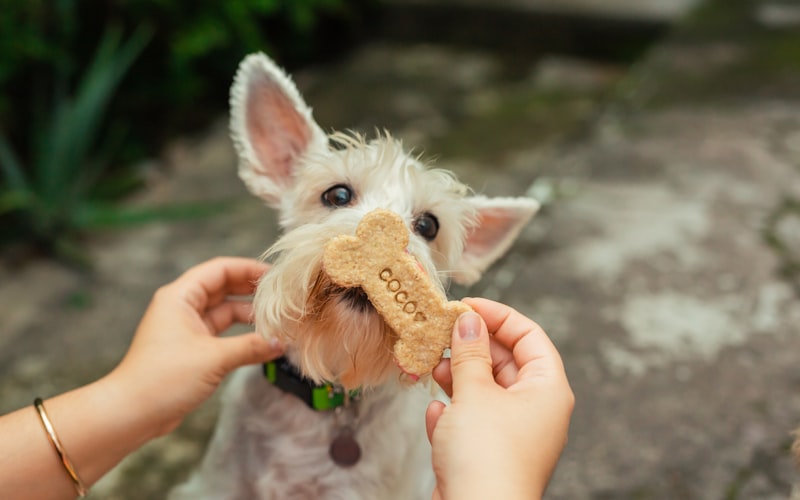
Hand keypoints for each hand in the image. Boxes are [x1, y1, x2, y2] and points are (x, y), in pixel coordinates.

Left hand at [107, 257, 282, 435]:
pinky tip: (261, 340)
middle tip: (282, 296)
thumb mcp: (213, 358)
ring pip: (224, 311)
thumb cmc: (163, 378)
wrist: (131, 413)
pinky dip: (241, 335)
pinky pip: (221, 333)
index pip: (220, 269)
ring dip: (248, 314)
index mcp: (180, 297)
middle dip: (251, 290)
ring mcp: (186, 328)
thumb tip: (280, 343)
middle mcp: (182, 307)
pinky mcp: (191, 349)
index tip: (275, 276)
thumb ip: (251, 347)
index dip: (248, 269)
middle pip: (223, 287)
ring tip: (276, 319)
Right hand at [425, 298, 573, 499]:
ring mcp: (513, 434)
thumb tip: (468, 320)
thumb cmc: (486, 457)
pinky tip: (436, 415)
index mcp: (547, 389)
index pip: (529, 335)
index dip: (497, 316)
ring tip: (432, 369)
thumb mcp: (474, 393)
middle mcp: (535, 410)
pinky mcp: (489, 454)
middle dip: (470, 347)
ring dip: (456, 378)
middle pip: (505, 361)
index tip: (465, 306)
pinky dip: (453, 413)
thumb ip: (469, 353)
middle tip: (439, 333)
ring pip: (484, 391)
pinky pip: (472, 421)